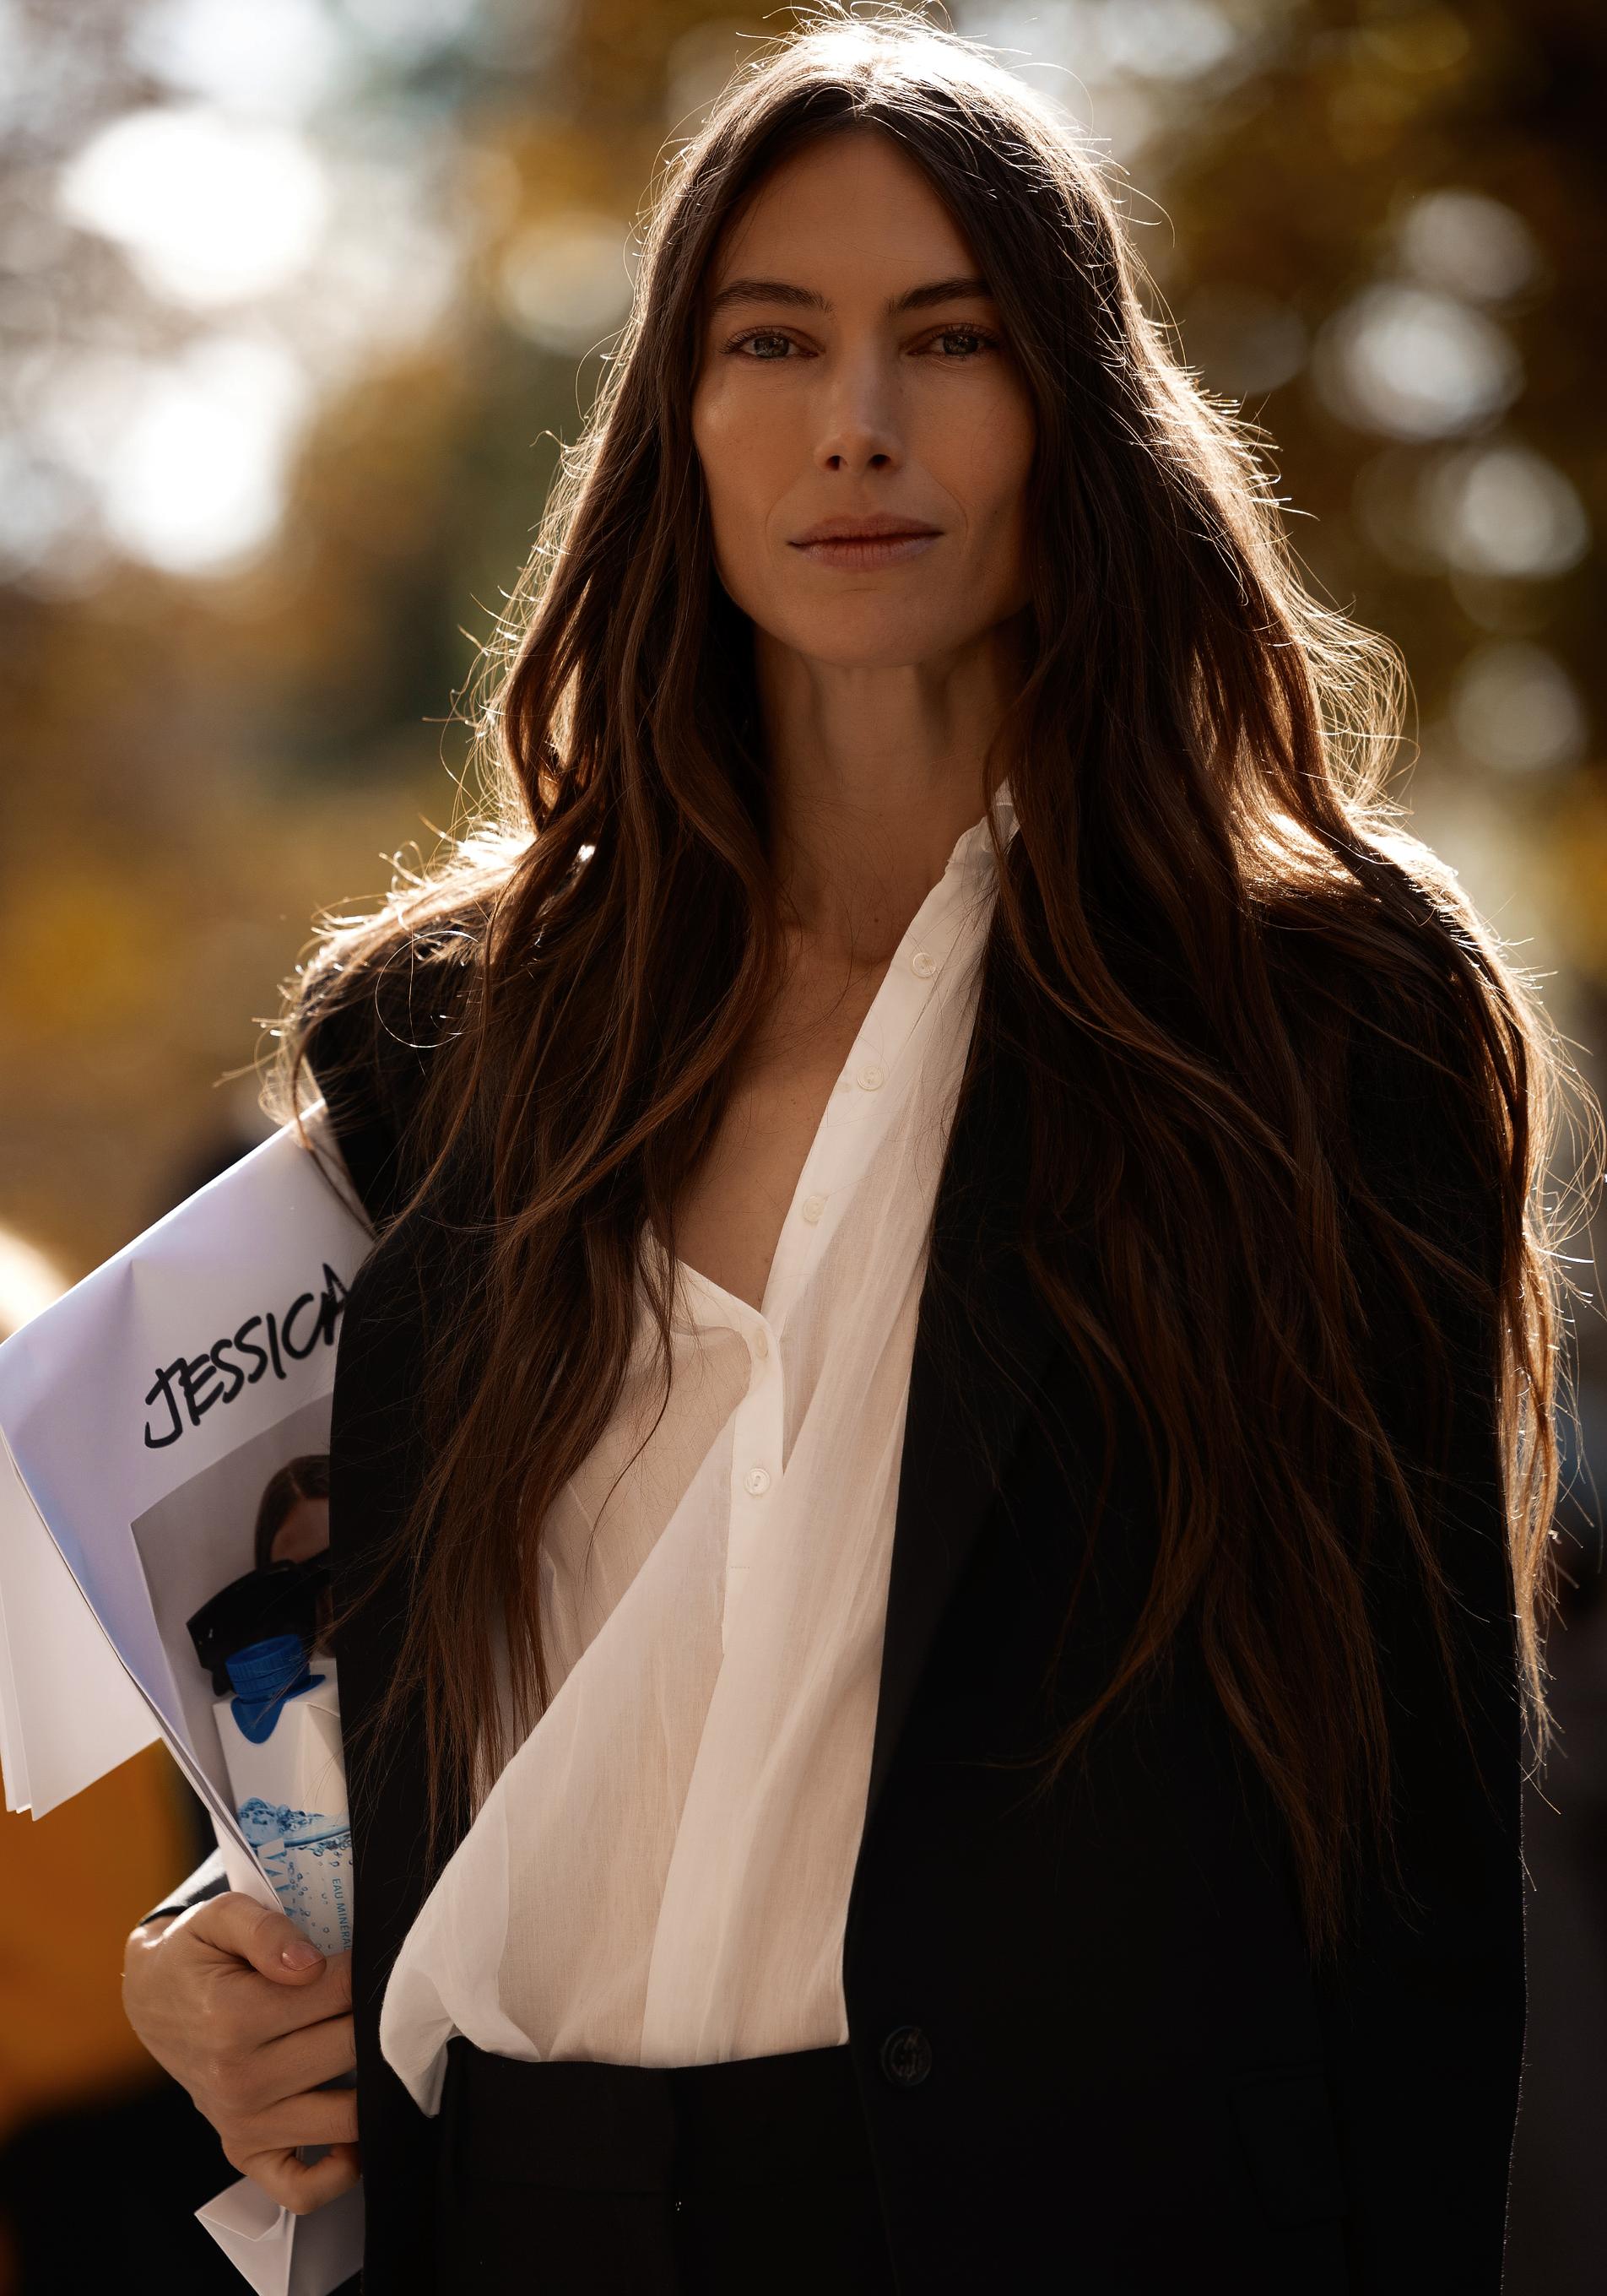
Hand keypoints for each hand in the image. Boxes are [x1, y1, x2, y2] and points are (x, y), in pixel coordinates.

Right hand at [122, 1892, 358, 2213]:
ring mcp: (242, 2123)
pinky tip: (353, 2129)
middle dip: (377, 2017)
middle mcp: (237, 2080)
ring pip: (345, 2118)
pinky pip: (301, 2188)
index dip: (366, 1967)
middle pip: (350, 2049)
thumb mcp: (220, 1917)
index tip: (372, 1955)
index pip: (339, 1992)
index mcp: (232, 2018)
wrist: (155, 2000)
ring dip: (374, 2084)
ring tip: (379, 2050)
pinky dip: (339, 2171)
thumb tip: (309, 1966)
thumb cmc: (196, 1955)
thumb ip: (266, 1929)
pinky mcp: (245, 2151)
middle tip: (384, 1998)